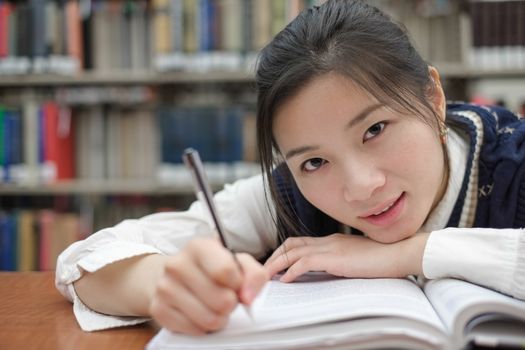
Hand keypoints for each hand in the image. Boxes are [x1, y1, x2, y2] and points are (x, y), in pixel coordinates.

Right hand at [149, 238, 268, 334]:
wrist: (176, 276)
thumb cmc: (212, 268)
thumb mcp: (238, 262)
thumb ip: (254, 275)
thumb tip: (247, 298)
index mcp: (199, 247)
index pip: (226, 271)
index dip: (238, 284)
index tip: (236, 284)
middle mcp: (178, 264)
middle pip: (221, 300)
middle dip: (230, 304)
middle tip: (226, 298)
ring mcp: (165, 287)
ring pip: (209, 319)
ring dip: (219, 318)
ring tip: (215, 307)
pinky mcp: (158, 309)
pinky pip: (194, 330)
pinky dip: (202, 327)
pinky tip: (200, 314)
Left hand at [264, 233, 428, 282]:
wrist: (400, 253)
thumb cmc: (383, 258)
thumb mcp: (356, 258)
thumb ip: (341, 261)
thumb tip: (329, 271)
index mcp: (332, 240)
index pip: (300, 241)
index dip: (285, 252)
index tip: (276, 263)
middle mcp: (328, 241)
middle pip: (292, 244)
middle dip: (275, 256)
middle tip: (264, 269)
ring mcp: (331, 248)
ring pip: (293, 252)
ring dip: (277, 263)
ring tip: (266, 275)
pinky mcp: (335, 258)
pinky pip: (305, 263)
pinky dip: (291, 270)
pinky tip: (285, 280)